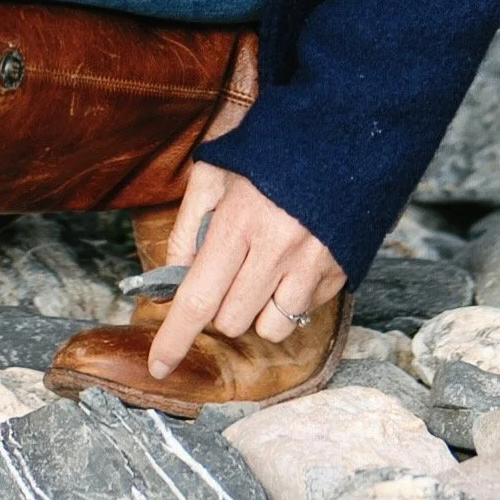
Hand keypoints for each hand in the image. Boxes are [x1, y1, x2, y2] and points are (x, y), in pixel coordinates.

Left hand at [150, 160, 344, 377]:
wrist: (341, 133)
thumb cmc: (267, 153)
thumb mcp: (214, 174)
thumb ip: (188, 227)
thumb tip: (173, 278)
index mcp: (239, 222)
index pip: (198, 298)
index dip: (175, 338)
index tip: (159, 365)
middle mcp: (277, 250)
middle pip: (232, 320)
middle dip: (220, 306)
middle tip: (227, 269)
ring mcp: (312, 264)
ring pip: (269, 328)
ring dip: (256, 311)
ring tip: (261, 270)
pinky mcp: (339, 272)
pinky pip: (303, 314)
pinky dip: (290, 300)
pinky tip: (291, 262)